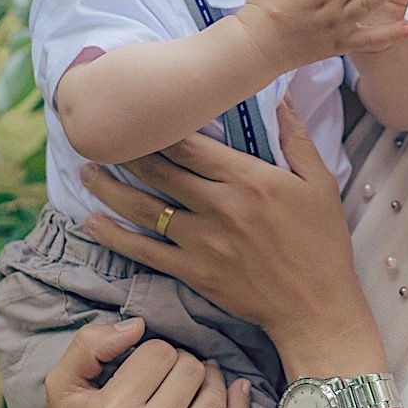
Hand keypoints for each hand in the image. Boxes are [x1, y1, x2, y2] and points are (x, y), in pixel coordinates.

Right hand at [38, 317, 249, 407]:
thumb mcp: (62, 383)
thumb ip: (91, 344)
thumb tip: (138, 325)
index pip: (159, 353)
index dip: (153, 350)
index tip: (144, 363)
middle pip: (190, 371)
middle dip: (181, 361)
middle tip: (169, 370)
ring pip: (214, 400)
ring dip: (210, 379)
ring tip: (199, 375)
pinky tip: (238, 388)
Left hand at [80, 108, 384, 366]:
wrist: (315, 307)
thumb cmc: (322, 243)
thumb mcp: (320, 183)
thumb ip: (297, 139)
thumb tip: (282, 100)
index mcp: (248, 179)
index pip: (190, 145)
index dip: (159, 126)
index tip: (140, 113)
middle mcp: (219, 207)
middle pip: (160, 171)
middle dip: (127, 151)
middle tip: (101, 136)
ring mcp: (202, 242)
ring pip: (144, 208)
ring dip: (110, 188)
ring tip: (85, 171)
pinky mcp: (194, 272)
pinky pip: (145, 251)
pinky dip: (115, 237)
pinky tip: (93, 222)